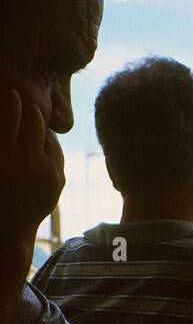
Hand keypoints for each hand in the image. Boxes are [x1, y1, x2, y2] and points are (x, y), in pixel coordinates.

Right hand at [0, 84, 63, 279]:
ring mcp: (44, 169)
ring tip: (25, 126)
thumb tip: (7, 96)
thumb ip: (3, 132)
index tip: (8, 93)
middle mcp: (25, 159)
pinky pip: (53, 149)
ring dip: (36, 124)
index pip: (10, 107)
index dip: (9, 98)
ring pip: (45, 130)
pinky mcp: (57, 179)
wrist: (6, 230)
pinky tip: (33, 148)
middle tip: (19, 102)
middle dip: (26, 107)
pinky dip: (44, 144)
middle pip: (33, 115)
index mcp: (3, 153)